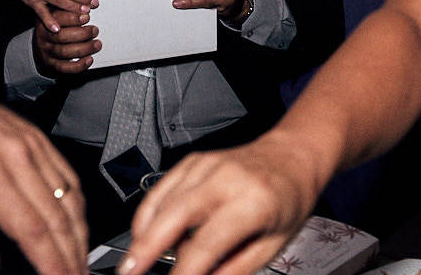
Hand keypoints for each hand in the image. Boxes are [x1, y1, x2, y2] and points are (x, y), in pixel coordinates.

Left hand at [0, 78, 87, 274]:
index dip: (52, 263)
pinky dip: (76, 203)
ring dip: (79, 232)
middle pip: (59, 217)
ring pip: (70, 195)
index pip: (33, 231)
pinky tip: (75, 222)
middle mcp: (16, 155)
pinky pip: (67, 173)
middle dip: (72, 255)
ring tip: (79, 259)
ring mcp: (30, 143)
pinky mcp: (35, 136)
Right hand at [34, 8, 98, 75]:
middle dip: (82, 33)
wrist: (42, 44)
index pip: (57, 18)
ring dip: (84, 48)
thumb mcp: (57, 12)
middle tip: (94, 30)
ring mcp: (46, 51)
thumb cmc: (55, 25)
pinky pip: (64, 67)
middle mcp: (43, 36)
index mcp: (45, 20)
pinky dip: (79, 65)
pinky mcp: (51, 64)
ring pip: (64, 52)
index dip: (73, 17)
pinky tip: (89, 59)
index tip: (87, 16)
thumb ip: (70, 6)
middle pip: (61, 36)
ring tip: (96, 44)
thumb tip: (87, 0)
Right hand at [124, 130, 320, 274]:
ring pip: (162, 201)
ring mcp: (206, 165)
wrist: (291, 157)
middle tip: (129, 272)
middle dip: (146, 248)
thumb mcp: (273, 245)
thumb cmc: (288, 199)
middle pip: (174, 215)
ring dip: (142, 234)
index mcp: (252, 203)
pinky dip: (147, 212)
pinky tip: (144, 233)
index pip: (207, 244)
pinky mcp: (194, 161)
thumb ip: (236, 268)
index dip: (185, 272)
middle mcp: (225, 179)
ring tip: (134, 261)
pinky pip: (161, 188)